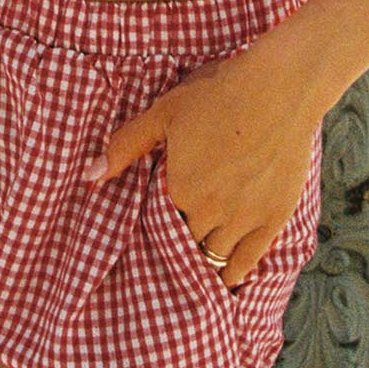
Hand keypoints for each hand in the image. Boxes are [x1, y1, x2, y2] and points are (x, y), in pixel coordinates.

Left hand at [83, 45, 316, 288]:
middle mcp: (208, 210)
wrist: (279, 87)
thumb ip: (126, 145)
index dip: (158, 217)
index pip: (158, 218)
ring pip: (214, 255)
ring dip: (202, 259)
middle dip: (178, 239)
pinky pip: (249, 259)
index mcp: (179, 187)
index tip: (157, 216)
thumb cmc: (218, 91)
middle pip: (185, 240)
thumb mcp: (164, 112)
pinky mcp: (274, 217)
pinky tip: (226, 280)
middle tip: (174, 241)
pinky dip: (234, 272)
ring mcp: (243, 218)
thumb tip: (90, 175)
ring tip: (194, 264)